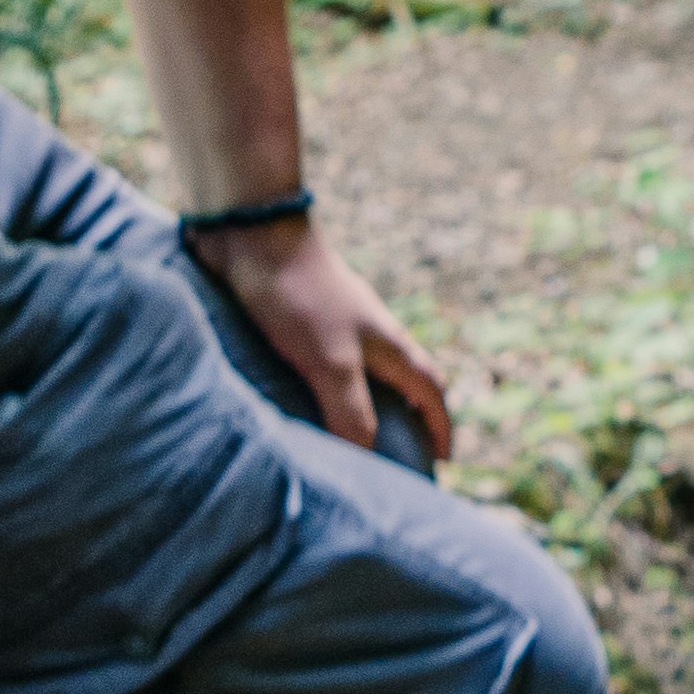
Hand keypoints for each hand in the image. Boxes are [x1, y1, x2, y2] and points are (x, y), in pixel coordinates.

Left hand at [208, 217, 453, 463]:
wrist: (252, 231)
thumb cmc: (298, 295)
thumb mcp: (331, 361)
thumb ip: (351, 410)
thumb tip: (367, 459)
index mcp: (389, 343)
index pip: (431, 390)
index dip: (440, 426)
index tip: (441, 462)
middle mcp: (367, 334)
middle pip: (401, 381)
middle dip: (405, 419)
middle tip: (391, 458)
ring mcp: (333, 323)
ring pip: (358, 373)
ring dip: (358, 405)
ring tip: (338, 442)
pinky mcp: (297, 318)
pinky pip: (318, 363)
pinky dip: (318, 389)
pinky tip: (290, 406)